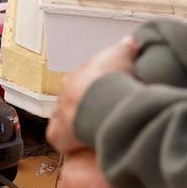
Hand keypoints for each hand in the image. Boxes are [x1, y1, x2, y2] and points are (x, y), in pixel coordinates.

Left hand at [48, 36, 138, 155]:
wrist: (101, 100)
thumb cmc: (111, 78)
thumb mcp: (121, 55)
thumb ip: (125, 48)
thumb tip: (129, 41)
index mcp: (74, 78)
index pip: (82, 84)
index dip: (95, 90)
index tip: (106, 94)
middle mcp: (62, 95)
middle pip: (73, 103)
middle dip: (85, 107)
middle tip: (103, 114)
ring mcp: (58, 115)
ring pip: (66, 121)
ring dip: (77, 125)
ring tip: (95, 130)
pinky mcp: (57, 135)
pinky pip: (62, 140)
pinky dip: (71, 143)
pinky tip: (82, 145)